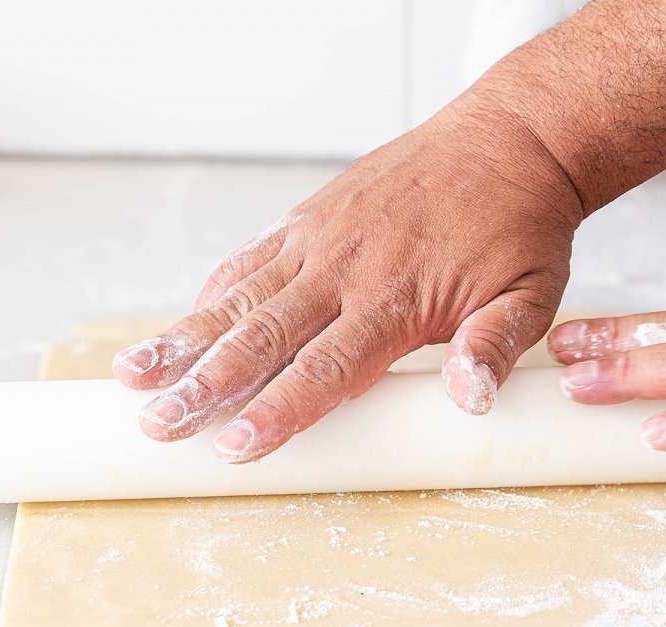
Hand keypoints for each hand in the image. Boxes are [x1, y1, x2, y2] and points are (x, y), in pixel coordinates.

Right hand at [112, 95, 582, 460]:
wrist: (508, 142)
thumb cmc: (519, 226)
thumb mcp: (532, 293)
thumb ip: (495, 345)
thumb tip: (469, 399)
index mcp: (395, 298)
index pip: (324, 370)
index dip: (275, 411)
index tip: (232, 446)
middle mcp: (344, 269)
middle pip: (262, 338)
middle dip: (205, 386)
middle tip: (158, 425)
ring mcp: (320, 239)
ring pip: (239, 297)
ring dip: (184, 339)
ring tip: (134, 375)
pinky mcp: (312, 217)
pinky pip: (250, 259)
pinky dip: (212, 293)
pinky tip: (182, 324)